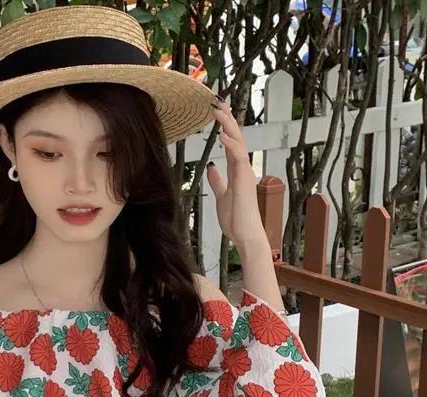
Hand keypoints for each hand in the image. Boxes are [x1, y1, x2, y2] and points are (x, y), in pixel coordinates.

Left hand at [205, 98, 266, 246]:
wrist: (246, 235)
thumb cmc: (236, 219)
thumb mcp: (221, 196)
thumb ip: (218, 181)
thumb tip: (212, 168)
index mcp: (237, 169)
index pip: (231, 141)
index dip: (225, 125)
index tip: (217, 109)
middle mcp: (243, 167)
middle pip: (236, 135)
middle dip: (227, 117)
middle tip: (217, 100)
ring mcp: (245, 172)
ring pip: (238, 141)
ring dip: (228, 124)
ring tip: (217, 109)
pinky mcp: (244, 180)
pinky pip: (238, 157)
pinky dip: (230, 144)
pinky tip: (220, 134)